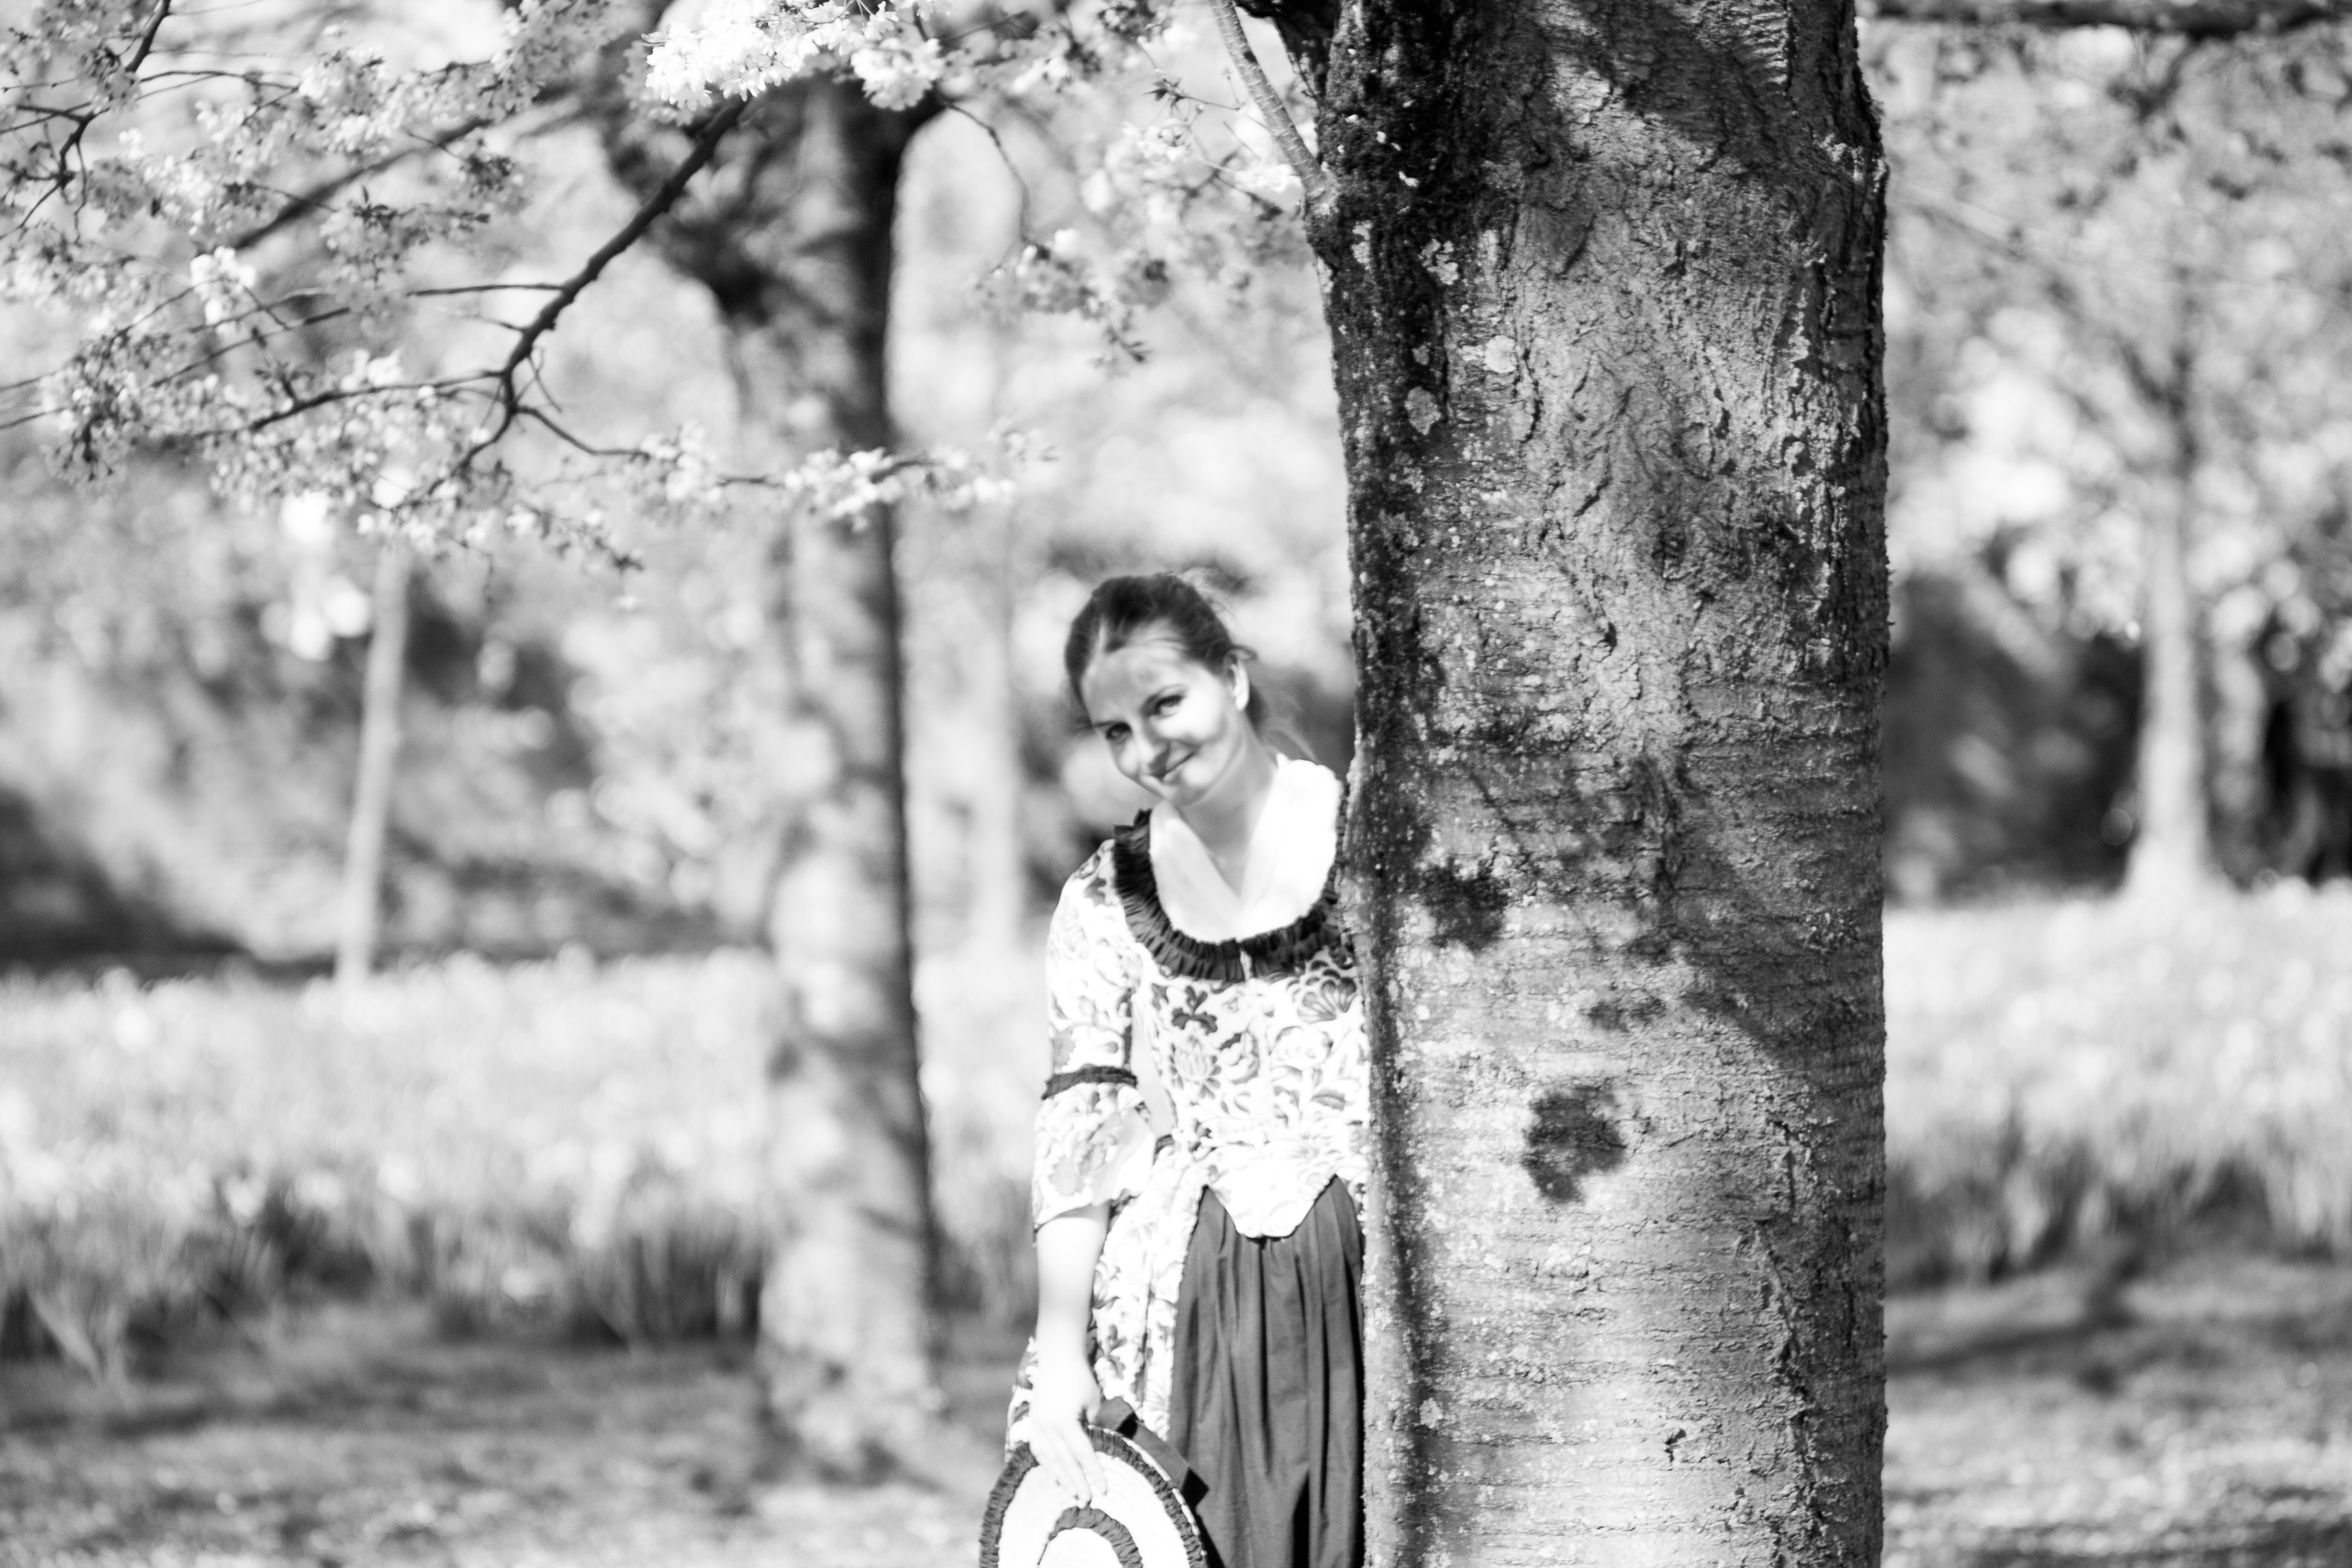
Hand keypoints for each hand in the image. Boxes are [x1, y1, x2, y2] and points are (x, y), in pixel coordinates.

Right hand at [1026, 1350, 1106, 1506]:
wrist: (1057, 1358)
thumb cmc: (1080, 1379)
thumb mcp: (1093, 1403)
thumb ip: (1093, 1427)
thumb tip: (1096, 1450)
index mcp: (1065, 1422)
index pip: (1083, 1454)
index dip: (1093, 1473)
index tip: (1103, 1489)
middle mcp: (1048, 1427)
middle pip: (1065, 1462)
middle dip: (1077, 1483)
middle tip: (1087, 1500)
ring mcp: (1037, 1426)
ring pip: (1049, 1459)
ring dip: (1061, 1478)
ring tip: (1072, 1493)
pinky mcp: (1033, 1423)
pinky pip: (1038, 1450)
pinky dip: (1047, 1464)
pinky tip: (1054, 1474)